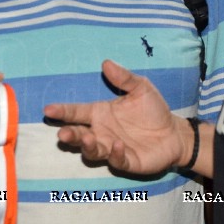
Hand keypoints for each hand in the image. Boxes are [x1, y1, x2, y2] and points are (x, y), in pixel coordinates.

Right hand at [44, 60, 187, 174]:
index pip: (76, 112)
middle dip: (69, 135)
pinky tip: (118, 144)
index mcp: (100, 113)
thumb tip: (106, 63)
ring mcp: (112, 148)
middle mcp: (101, 132)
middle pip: (79, 135)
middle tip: (62, 134)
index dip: (62, 111)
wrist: (174, 133)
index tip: (48, 109)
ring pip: (92, 151)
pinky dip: (114, 154)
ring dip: (88, 146)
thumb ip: (124, 78)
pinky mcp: (126, 161)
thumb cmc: (152, 110)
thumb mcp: (141, 88)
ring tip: (88, 138)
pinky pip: (116, 160)